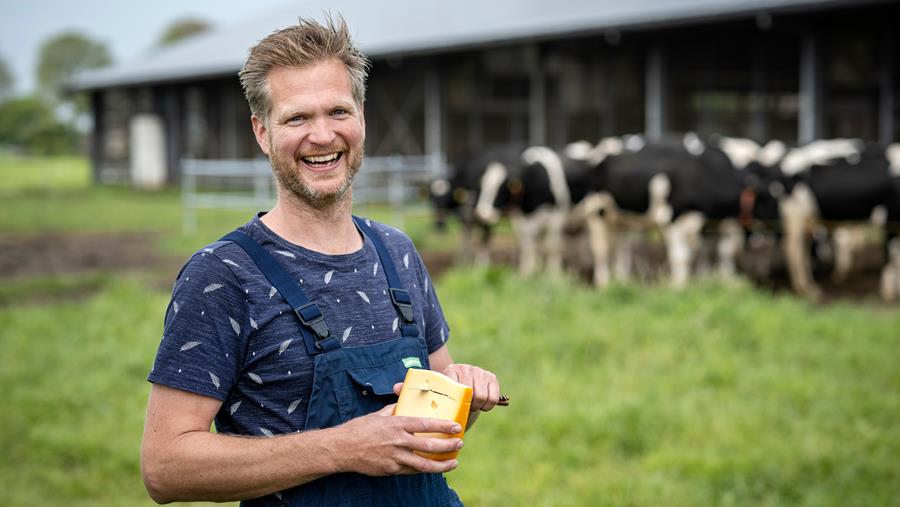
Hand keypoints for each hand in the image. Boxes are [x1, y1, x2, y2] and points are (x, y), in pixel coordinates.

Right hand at [335, 404, 463, 475]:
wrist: (342, 449)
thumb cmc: (359, 429)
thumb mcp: (378, 415)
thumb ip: (393, 410)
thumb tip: (402, 403)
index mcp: (397, 424)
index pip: (425, 424)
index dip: (443, 426)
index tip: (456, 426)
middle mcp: (398, 441)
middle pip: (429, 446)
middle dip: (448, 446)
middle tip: (459, 444)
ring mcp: (395, 457)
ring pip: (423, 464)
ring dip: (441, 465)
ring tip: (453, 463)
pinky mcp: (391, 469)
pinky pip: (411, 471)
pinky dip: (423, 470)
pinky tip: (433, 468)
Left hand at [441, 363, 499, 412]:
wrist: (459, 386)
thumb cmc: (450, 396)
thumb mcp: (444, 398)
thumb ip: (445, 404)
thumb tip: (448, 420)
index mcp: (450, 371)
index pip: (456, 390)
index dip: (458, 403)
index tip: (457, 408)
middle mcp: (465, 368)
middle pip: (470, 394)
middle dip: (469, 406)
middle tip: (466, 408)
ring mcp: (479, 371)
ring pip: (483, 397)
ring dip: (478, 406)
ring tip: (473, 406)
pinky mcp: (491, 376)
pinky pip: (493, 398)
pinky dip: (488, 406)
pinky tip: (482, 404)